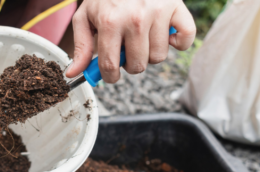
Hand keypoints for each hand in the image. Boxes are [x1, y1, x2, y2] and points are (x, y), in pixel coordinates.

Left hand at [65, 0, 195, 82]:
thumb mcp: (85, 17)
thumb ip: (81, 47)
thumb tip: (74, 73)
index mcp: (110, 22)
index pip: (110, 65)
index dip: (110, 76)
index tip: (111, 74)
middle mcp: (135, 18)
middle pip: (137, 65)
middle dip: (130, 64)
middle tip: (126, 50)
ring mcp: (158, 12)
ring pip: (159, 57)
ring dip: (150, 54)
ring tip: (142, 38)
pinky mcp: (176, 6)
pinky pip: (186, 38)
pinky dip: (178, 43)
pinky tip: (165, 35)